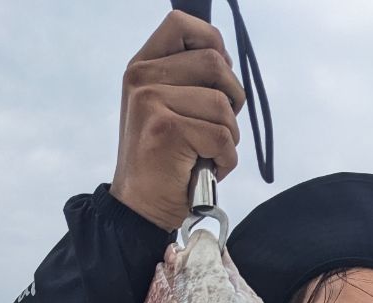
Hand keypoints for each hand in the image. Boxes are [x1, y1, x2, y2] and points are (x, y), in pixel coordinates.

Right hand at [111, 11, 245, 230]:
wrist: (139, 208)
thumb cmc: (163, 163)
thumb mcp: (167, 110)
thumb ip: (187, 81)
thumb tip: (225, 61)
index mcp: (142, 66)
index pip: (182, 24)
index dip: (213, 43)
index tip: (219, 78)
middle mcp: (142, 78)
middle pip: (215, 63)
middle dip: (233, 99)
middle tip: (221, 128)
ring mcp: (152, 102)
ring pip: (223, 105)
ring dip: (230, 138)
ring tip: (209, 155)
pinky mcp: (167, 131)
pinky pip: (223, 137)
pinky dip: (227, 161)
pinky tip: (209, 171)